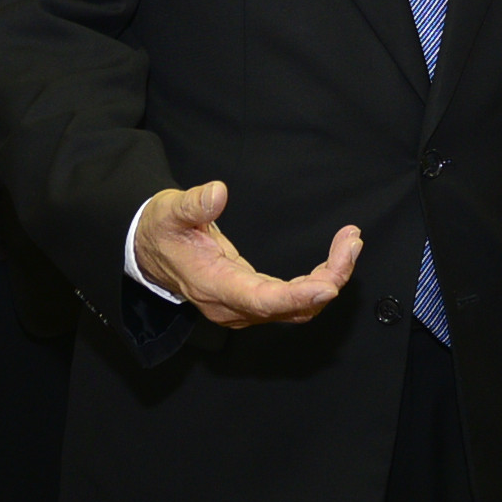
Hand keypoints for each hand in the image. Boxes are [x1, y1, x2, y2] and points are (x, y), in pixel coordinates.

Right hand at [133, 182, 363, 327]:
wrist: (150, 251)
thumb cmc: (161, 231)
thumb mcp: (169, 211)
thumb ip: (193, 204)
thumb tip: (217, 193)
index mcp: (214, 286)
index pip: (262, 300)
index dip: (298, 296)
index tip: (330, 285)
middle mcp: (232, 307)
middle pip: (290, 308)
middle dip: (329, 279)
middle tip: (351, 242)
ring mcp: (244, 308)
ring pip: (296, 309)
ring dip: (329, 281)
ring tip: (350, 244)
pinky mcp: (252, 301)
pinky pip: (292, 302)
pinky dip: (318, 283)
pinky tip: (334, 259)